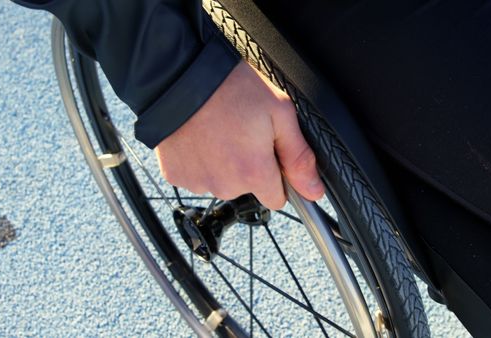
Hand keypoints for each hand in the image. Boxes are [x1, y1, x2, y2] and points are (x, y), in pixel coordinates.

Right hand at [154, 61, 323, 209]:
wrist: (180, 76)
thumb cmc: (231, 88)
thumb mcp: (279, 113)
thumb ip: (299, 157)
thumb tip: (315, 191)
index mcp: (254, 172)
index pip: (277, 198)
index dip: (277, 175)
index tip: (269, 152)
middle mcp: (225, 185)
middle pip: (248, 189)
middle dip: (249, 166)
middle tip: (242, 131)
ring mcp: (197, 182)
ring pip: (221, 183)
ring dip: (223, 164)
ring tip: (219, 130)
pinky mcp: (175, 175)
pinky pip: (196, 176)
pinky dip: (199, 161)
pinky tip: (200, 136)